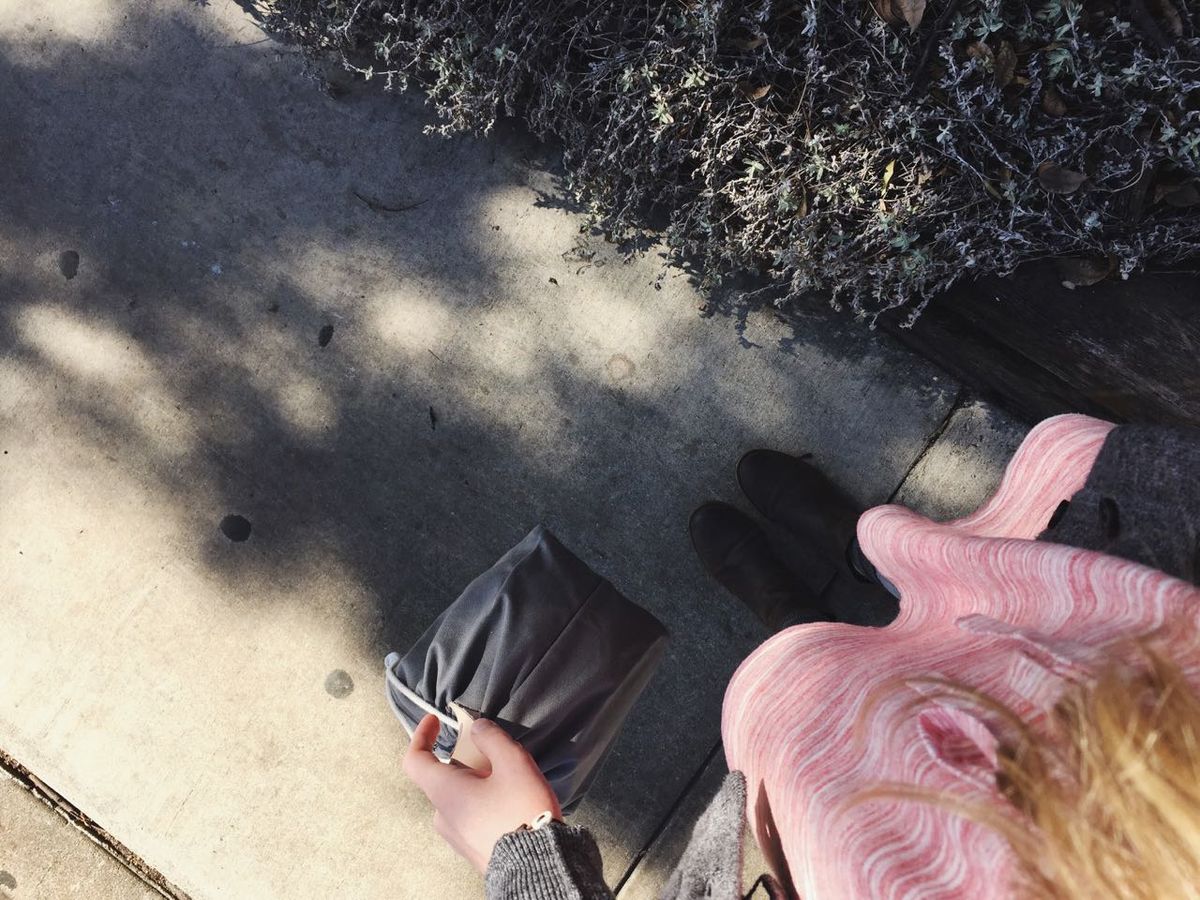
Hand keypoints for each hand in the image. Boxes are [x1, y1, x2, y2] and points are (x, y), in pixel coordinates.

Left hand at [403, 714, 561, 872]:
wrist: (537, 866)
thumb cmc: (522, 812)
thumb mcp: (513, 762)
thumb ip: (491, 738)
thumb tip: (478, 729)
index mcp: (445, 792)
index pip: (414, 760)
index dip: (421, 735)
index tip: (435, 721)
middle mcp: (443, 816)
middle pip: (444, 777)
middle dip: (467, 760)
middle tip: (497, 755)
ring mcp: (456, 837)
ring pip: (459, 798)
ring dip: (478, 782)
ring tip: (510, 782)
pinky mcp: (472, 850)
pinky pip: (470, 817)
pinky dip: (483, 802)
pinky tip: (511, 804)